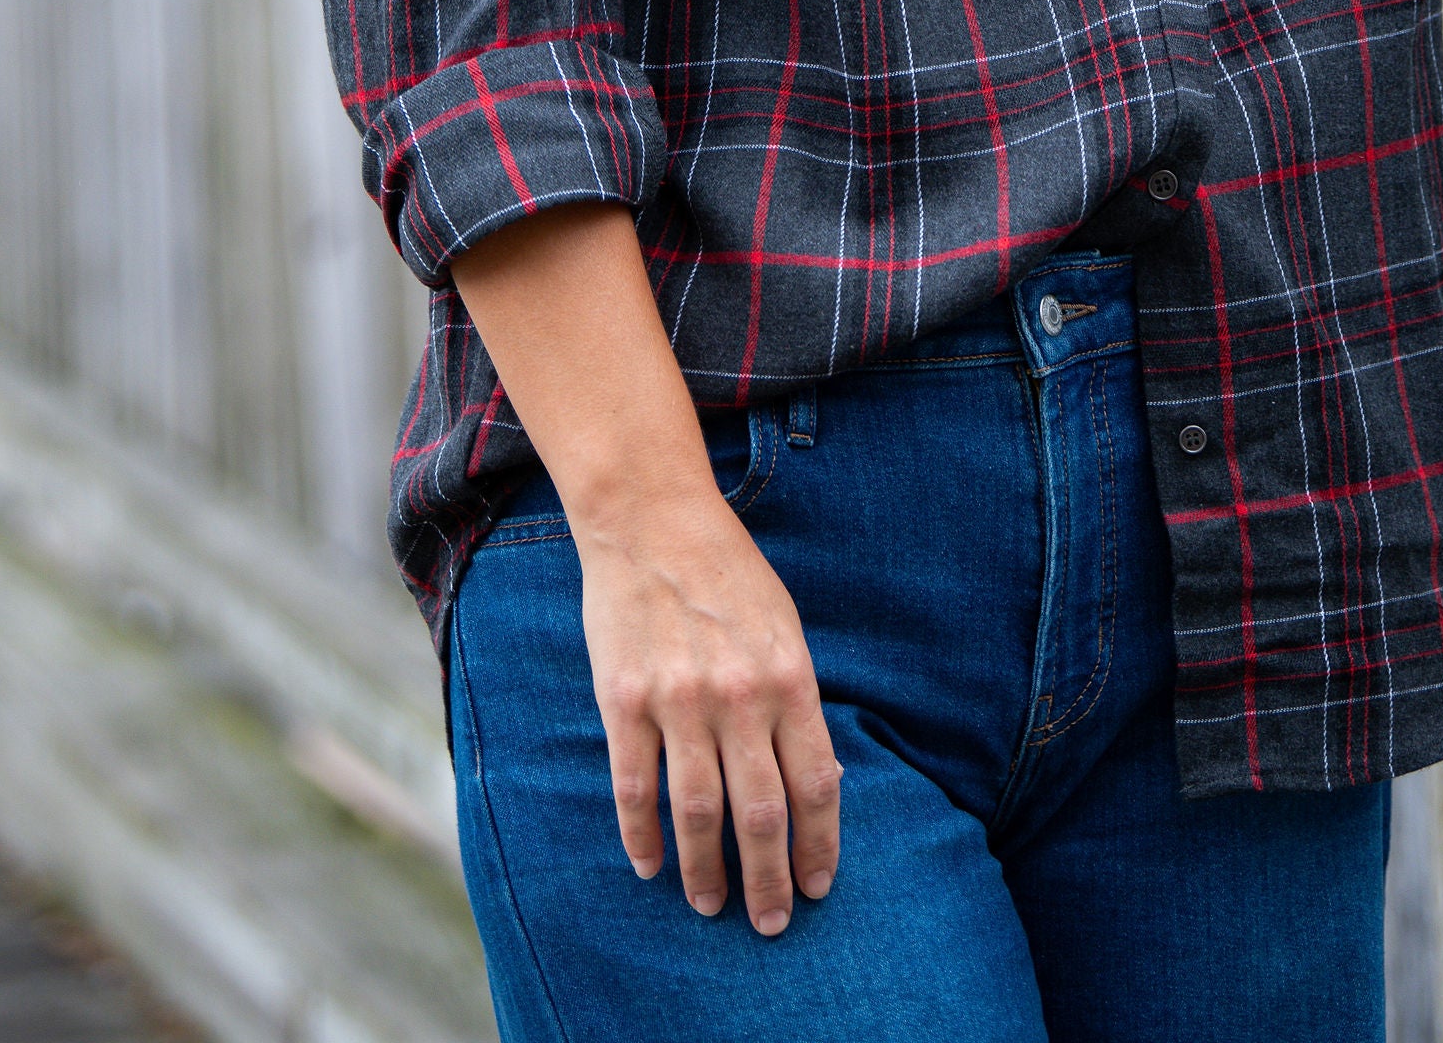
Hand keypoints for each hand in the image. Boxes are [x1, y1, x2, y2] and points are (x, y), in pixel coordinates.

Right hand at [574, 483, 841, 936]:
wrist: (653, 519)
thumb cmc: (728, 574)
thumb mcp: (785, 628)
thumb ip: (798, 702)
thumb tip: (818, 781)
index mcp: (789, 677)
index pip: (815, 785)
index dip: (819, 845)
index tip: (818, 886)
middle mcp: (739, 696)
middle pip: (761, 815)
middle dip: (769, 880)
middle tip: (771, 922)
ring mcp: (678, 701)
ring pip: (699, 814)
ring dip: (707, 872)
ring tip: (711, 906)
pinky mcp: (623, 701)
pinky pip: (635, 788)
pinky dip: (643, 837)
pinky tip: (651, 867)